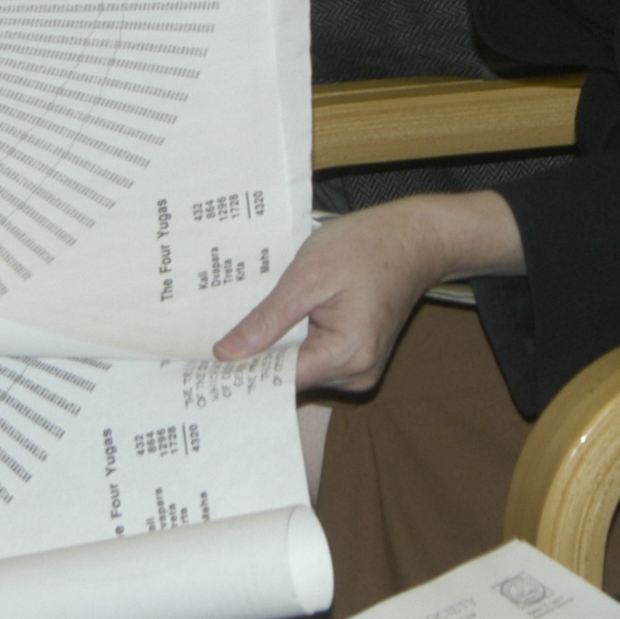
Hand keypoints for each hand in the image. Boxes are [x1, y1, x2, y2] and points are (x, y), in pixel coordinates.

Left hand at [214, 192, 520, 392]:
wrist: (414, 238)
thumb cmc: (367, 247)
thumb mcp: (308, 276)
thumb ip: (268, 320)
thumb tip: (227, 354)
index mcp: (348, 355)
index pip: (281, 380)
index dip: (243, 371)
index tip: (205, 365)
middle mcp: (357, 373)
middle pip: (291, 379)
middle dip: (258, 358)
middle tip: (215, 340)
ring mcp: (361, 368)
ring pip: (301, 370)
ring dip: (277, 348)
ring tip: (250, 322)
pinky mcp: (358, 357)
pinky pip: (315, 358)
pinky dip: (296, 342)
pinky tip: (280, 321)